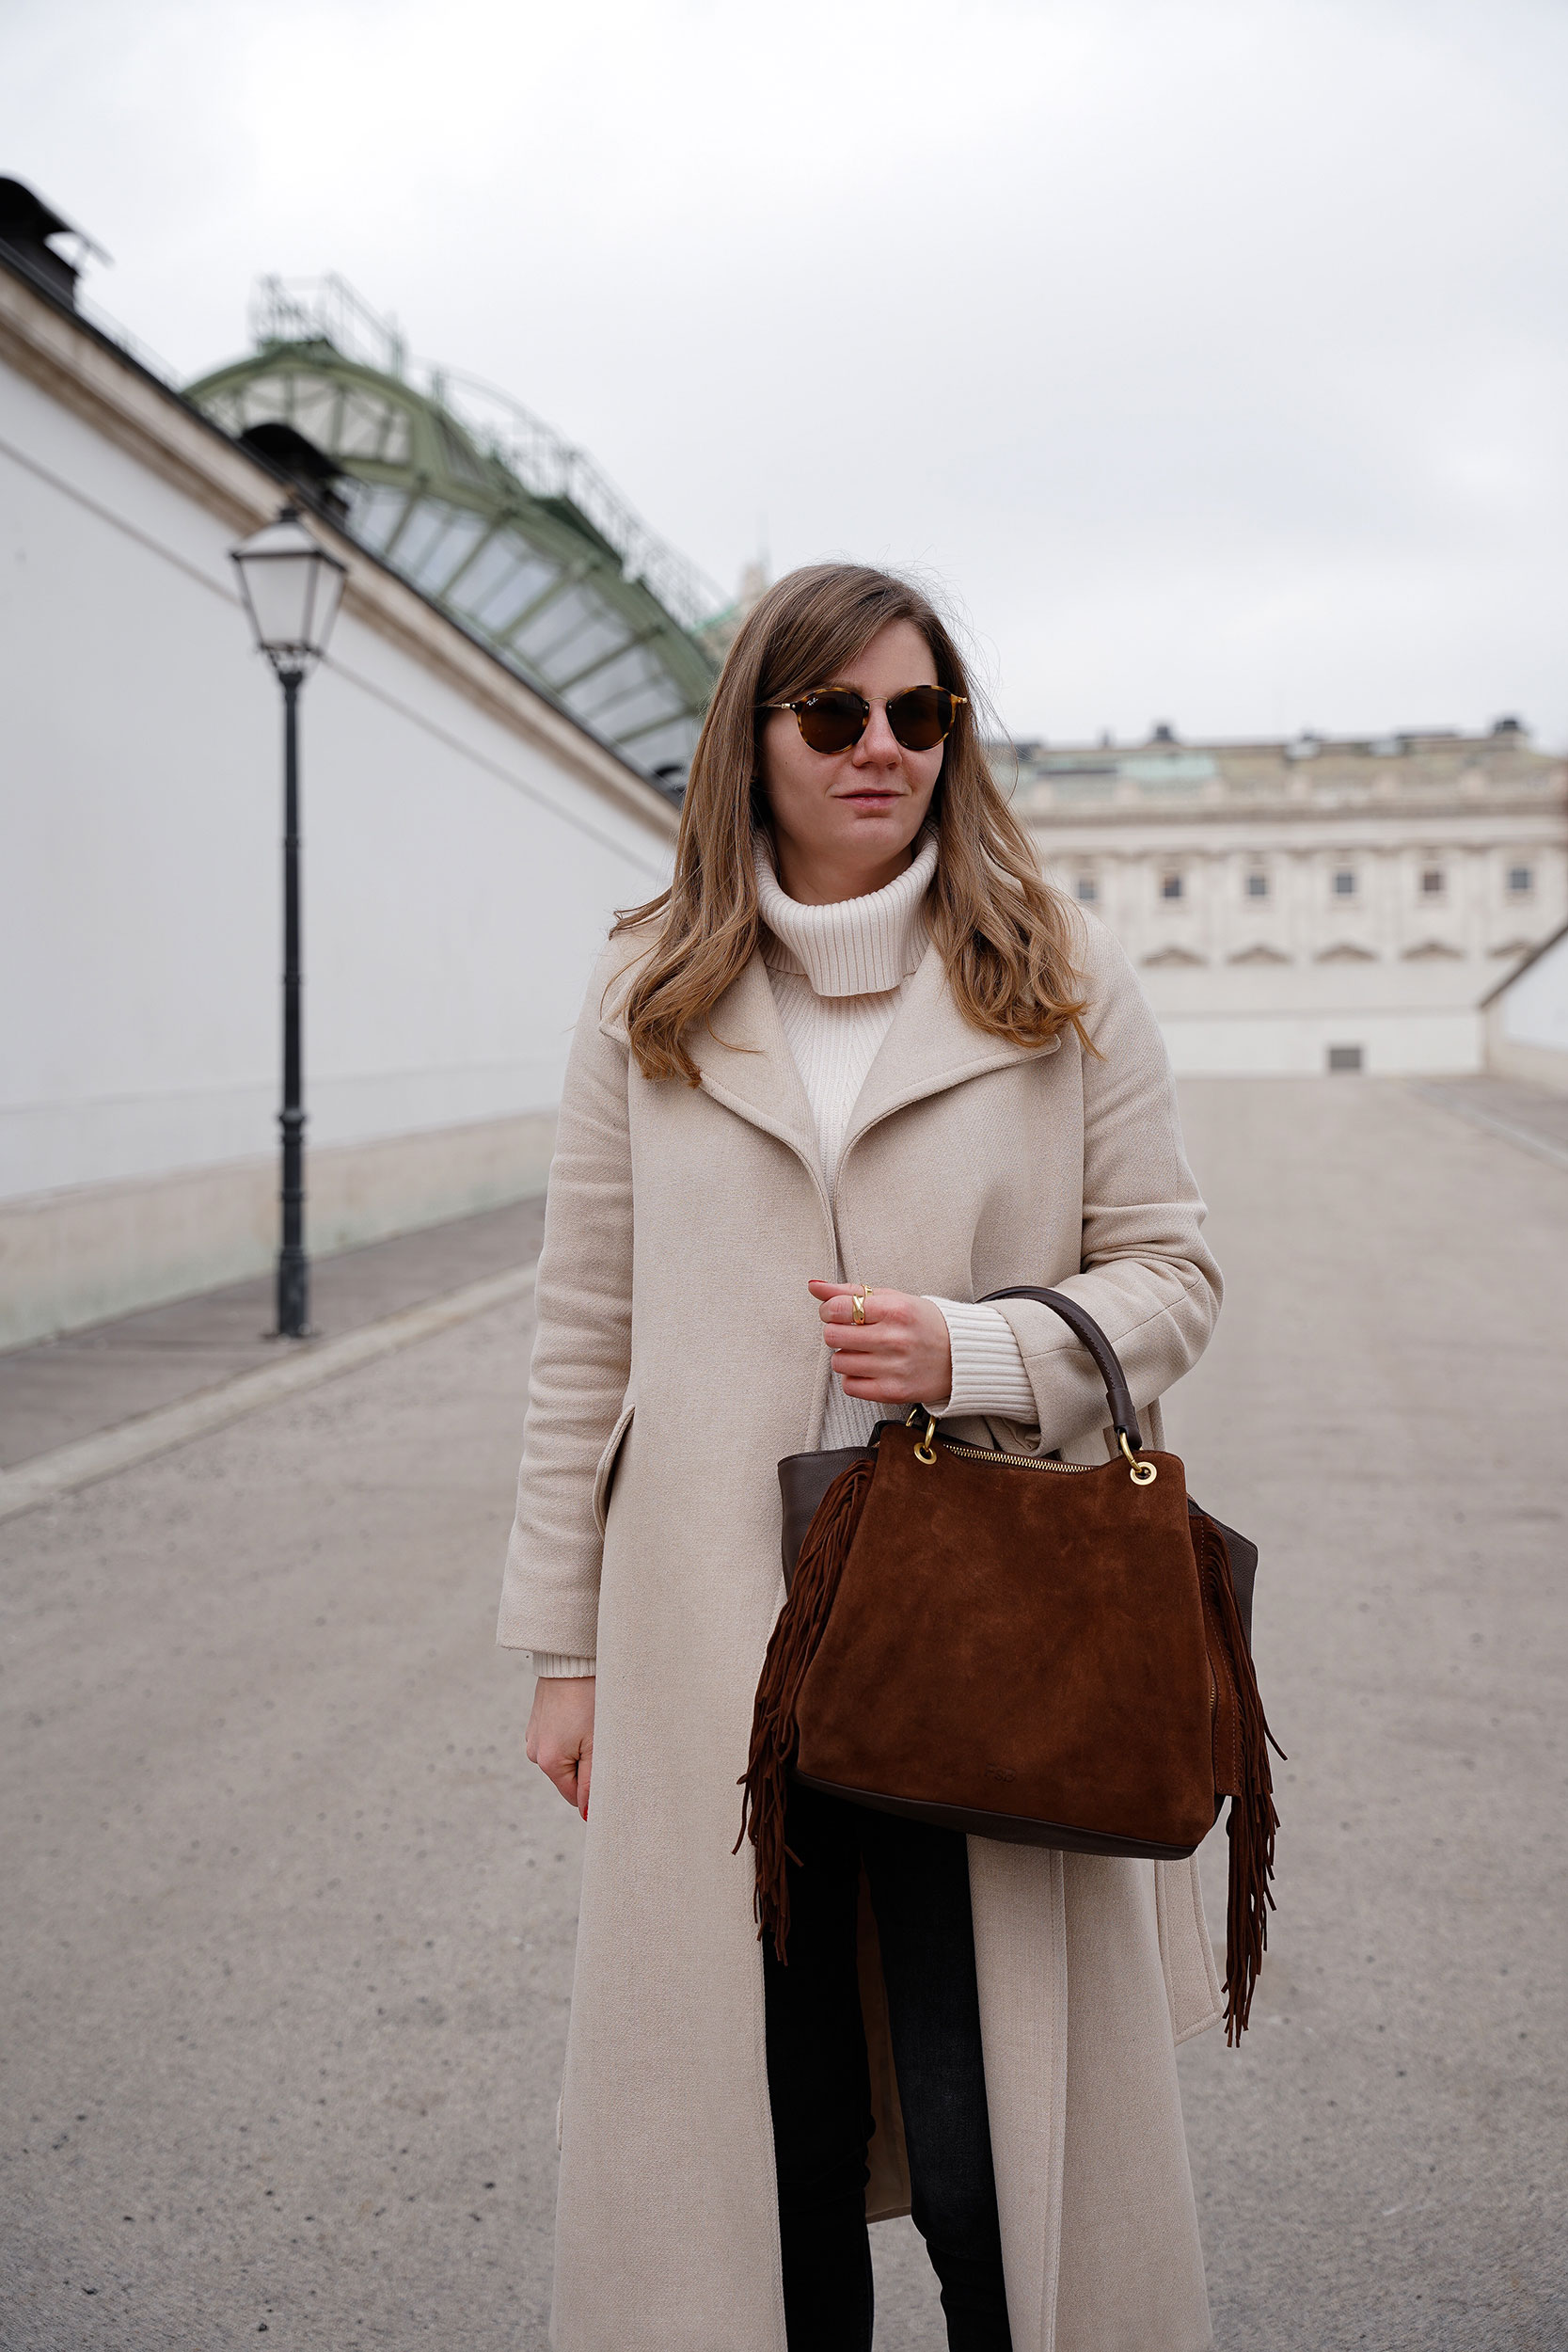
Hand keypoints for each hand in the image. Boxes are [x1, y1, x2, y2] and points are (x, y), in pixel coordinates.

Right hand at [526, 1675, 595, 1819]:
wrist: (571, 1659)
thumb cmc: (589, 1699)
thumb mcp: (596, 1745)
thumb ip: (592, 1783)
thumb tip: (588, 1815)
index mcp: (548, 1763)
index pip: (575, 1796)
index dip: (595, 1787)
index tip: (609, 1765)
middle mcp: (535, 1752)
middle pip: (569, 1776)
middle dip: (587, 1764)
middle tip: (602, 1738)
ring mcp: (534, 1735)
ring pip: (565, 1757)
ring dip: (580, 1747)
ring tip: (592, 1722)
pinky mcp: (538, 1719)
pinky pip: (559, 1738)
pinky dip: (572, 1733)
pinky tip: (581, 1713)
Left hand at [809, 1280, 952, 1405]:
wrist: (961, 1357)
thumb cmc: (925, 1324)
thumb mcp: (893, 1299)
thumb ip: (851, 1291)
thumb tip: (814, 1287)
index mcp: (896, 1310)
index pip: (837, 1308)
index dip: (829, 1310)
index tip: (837, 1312)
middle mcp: (895, 1339)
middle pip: (832, 1335)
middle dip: (837, 1331)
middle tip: (853, 1331)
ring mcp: (894, 1368)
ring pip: (838, 1361)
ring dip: (846, 1355)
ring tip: (866, 1351)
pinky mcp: (893, 1392)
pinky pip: (849, 1386)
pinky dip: (854, 1377)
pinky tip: (870, 1368)